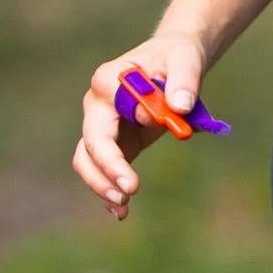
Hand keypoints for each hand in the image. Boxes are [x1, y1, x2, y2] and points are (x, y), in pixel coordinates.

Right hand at [73, 33, 207, 219]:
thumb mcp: (186, 61)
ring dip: (101, 185)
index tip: (149, 132)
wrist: (172, 63)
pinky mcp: (114, 144)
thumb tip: (180, 107)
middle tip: (129, 192)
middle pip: (89, 144)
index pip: (103, 114)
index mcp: (109, 81)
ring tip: (122, 207)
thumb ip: (184, 81)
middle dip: (105, 170)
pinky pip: (103, 171)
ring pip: (87, 161)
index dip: (118, 137)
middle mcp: (97, 105)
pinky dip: (109, 191)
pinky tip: (121, 214)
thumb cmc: (177, 58)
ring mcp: (102, 126)